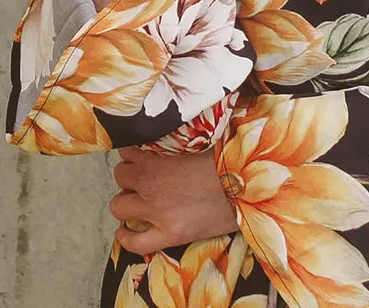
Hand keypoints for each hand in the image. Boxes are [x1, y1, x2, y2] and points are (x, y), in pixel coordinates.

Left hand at [109, 145, 237, 255]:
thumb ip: (179, 136)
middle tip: (144, 176)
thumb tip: (174, 127)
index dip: (134, 152)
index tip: (143, 153)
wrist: (249, 185)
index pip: (127, 150)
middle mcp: (150, 183)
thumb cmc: (229, 157)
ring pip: (118, 207)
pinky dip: (126, 238)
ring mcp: (157, 211)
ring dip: (126, 202)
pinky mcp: (169, 234)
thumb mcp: (202, 138)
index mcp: (157, 156)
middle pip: (121, 176)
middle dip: (130, 175)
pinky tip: (126, 232)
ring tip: (137, 201)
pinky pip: (135, 242)